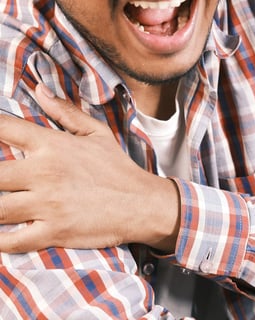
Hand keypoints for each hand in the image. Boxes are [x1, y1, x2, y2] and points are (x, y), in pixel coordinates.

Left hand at [0, 83, 179, 252]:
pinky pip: (13, 242)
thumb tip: (39, 89)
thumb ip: (66, 111)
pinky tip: (0, 236)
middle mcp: (45, 173)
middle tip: (1, 180)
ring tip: (2, 204)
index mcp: (53, 145)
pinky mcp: (54, 232)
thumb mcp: (97, 133)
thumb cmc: (119, 168)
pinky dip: (1, 242)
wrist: (141, 203)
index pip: (4, 129)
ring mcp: (48, 205)